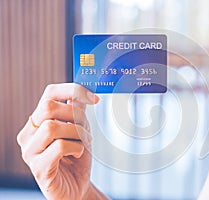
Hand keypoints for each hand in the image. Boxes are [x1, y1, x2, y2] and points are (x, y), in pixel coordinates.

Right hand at [17, 83, 103, 199]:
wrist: (76, 187)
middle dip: (75, 116)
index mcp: (38, 121)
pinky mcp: (38, 167)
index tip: (94, 98)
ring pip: (52, 126)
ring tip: (84, 144)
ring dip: (77, 133)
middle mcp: (29, 134)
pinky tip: (77, 154)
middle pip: (48, 107)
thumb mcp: (80, 130)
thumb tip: (82, 93)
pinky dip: (76, 148)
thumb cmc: (76, 158)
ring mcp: (30, 151)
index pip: (49, 93)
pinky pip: (59, 146)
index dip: (72, 90)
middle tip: (86, 130)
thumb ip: (77, 112)